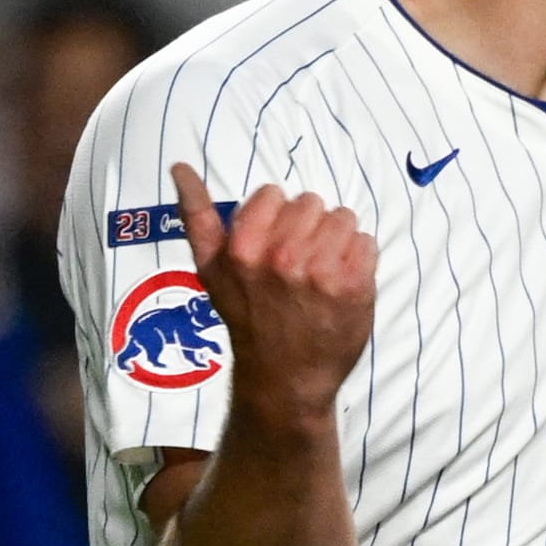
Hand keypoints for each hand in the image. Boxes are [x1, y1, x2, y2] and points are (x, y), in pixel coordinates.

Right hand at [172, 163, 375, 427]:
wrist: (284, 379)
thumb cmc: (248, 319)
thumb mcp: (211, 271)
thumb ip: (197, 216)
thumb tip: (179, 166)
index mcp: (241, 249)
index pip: (274, 194)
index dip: (276, 218)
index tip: (272, 246)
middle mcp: (280, 257)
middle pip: (312, 203)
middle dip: (308, 227)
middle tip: (297, 265)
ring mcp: (320, 272)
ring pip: (343, 218)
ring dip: (336, 241)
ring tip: (319, 275)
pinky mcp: (354, 285)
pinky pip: (366, 242)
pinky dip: (359, 260)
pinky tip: (340, 285)